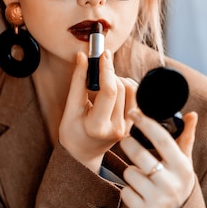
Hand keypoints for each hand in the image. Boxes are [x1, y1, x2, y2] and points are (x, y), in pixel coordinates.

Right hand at [59, 51, 136, 171]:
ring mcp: (128, 128)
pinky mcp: (133, 125)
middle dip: (109, 73)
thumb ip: (78, 82)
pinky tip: (115, 89)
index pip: (109, 91)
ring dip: (119, 79)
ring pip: (132, 90)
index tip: (103, 54)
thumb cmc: (73, 132)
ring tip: (105, 83)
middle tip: (98, 68)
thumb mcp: (70, 108)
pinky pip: (136, 97)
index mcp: (97, 127)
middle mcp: (117, 128)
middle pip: (120, 88)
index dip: (107, 69)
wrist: (83, 154)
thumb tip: (83, 57)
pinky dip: (127, 87)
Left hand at [120, 109, 197, 207]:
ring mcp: (159, 201)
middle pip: (139, 154)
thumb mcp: (184, 164)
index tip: (134, 112)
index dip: (146, 123)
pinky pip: (125, 192)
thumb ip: (186, 139)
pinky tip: (139, 195)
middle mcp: (172, 184)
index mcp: (183, 168)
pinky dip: (128, 191)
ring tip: (141, 178)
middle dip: (128, 144)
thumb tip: (192, 114)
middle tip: (127, 142)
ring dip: (130, 172)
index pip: (162, 139)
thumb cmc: (177, 185)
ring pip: (129, 172)